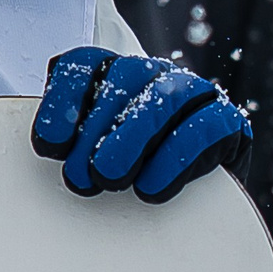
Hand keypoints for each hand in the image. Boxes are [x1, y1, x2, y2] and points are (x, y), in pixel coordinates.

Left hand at [31, 47, 249, 202]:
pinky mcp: (225, 120)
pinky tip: (151, 188)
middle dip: (96, 128)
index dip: (64, 100)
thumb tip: (47, 151)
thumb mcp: (89, 159)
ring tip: (109, 178)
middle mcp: (153, 75)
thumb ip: (66, 148)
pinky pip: (206, 126)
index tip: (48, 146)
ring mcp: (193, 92)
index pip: (84, 65)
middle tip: (79, 177)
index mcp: (113, 74)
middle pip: (124, 77)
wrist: (194, 206)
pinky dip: (177, 157)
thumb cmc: (127, 179)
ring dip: (133, 137)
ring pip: (164, 97)